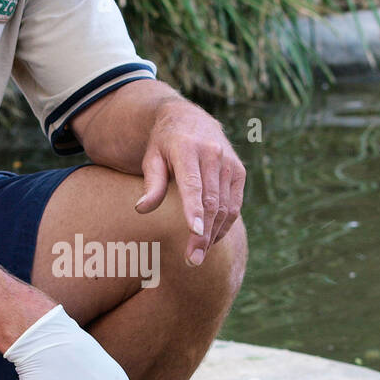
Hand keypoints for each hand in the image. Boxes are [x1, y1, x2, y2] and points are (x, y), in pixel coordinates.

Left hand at [134, 99, 245, 263]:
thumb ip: (151, 183)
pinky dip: (224, 225)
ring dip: (213, 235)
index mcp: (187, 148)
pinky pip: (234, 205)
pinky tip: (211, 240)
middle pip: (210, 202)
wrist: (189, 119)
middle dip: (202, 234)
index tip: (193, 233)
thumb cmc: (164, 144)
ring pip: (225, 207)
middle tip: (192, 261)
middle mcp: (213, 154)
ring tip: (198, 256)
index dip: (194, 210)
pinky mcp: (239, 172)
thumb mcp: (151, 158)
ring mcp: (229, 163)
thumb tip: (141, 209)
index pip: (193, 185)